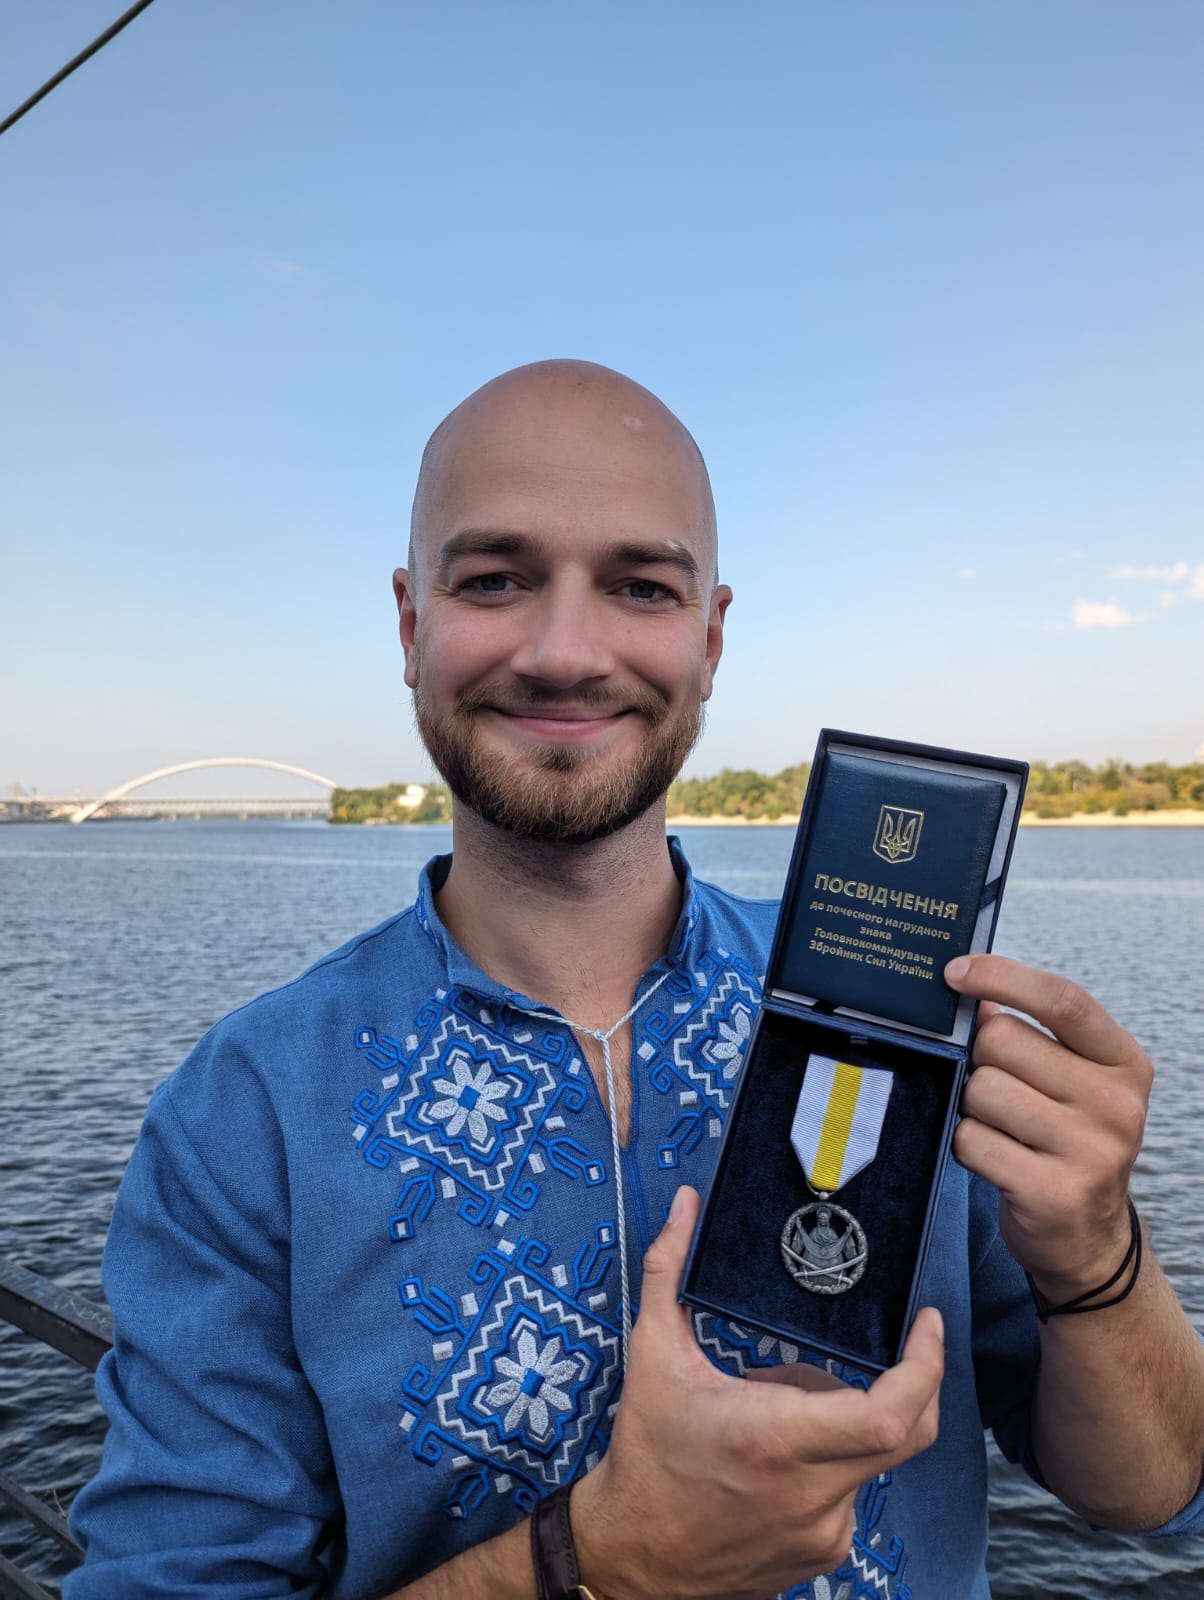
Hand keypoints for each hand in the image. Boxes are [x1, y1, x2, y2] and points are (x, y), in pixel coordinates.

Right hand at [571, 1187, 944, 1599]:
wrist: (630, 1556)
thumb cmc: (644, 1455)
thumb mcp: (652, 1354)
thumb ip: (669, 1270)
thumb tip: (685, 1206)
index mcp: (777, 1438)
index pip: (890, 1413)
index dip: (925, 1367)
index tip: (928, 1325)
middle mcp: (812, 1491)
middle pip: (906, 1433)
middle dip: (908, 1382)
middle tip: (894, 1347)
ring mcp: (823, 1530)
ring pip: (870, 1459)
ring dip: (844, 1421)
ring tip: (782, 1403)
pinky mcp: (821, 1554)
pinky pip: (850, 1493)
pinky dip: (828, 1461)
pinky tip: (778, 1452)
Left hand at [945, 953, 1151, 1298]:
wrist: (1089, 1238)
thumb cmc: (1069, 1143)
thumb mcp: (1071, 1082)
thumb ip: (1032, 1035)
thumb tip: (978, 995)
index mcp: (1124, 1063)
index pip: (1062, 1000)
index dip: (1002, 976)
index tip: (956, 972)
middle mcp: (1115, 1104)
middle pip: (1002, 1041)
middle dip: (982, 1062)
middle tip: (1001, 1095)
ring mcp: (1089, 1150)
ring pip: (980, 1089)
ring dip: (973, 1108)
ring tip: (1004, 1131)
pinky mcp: (1051, 1191)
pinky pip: (970, 1139)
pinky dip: (967, 1146)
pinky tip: (996, 1160)